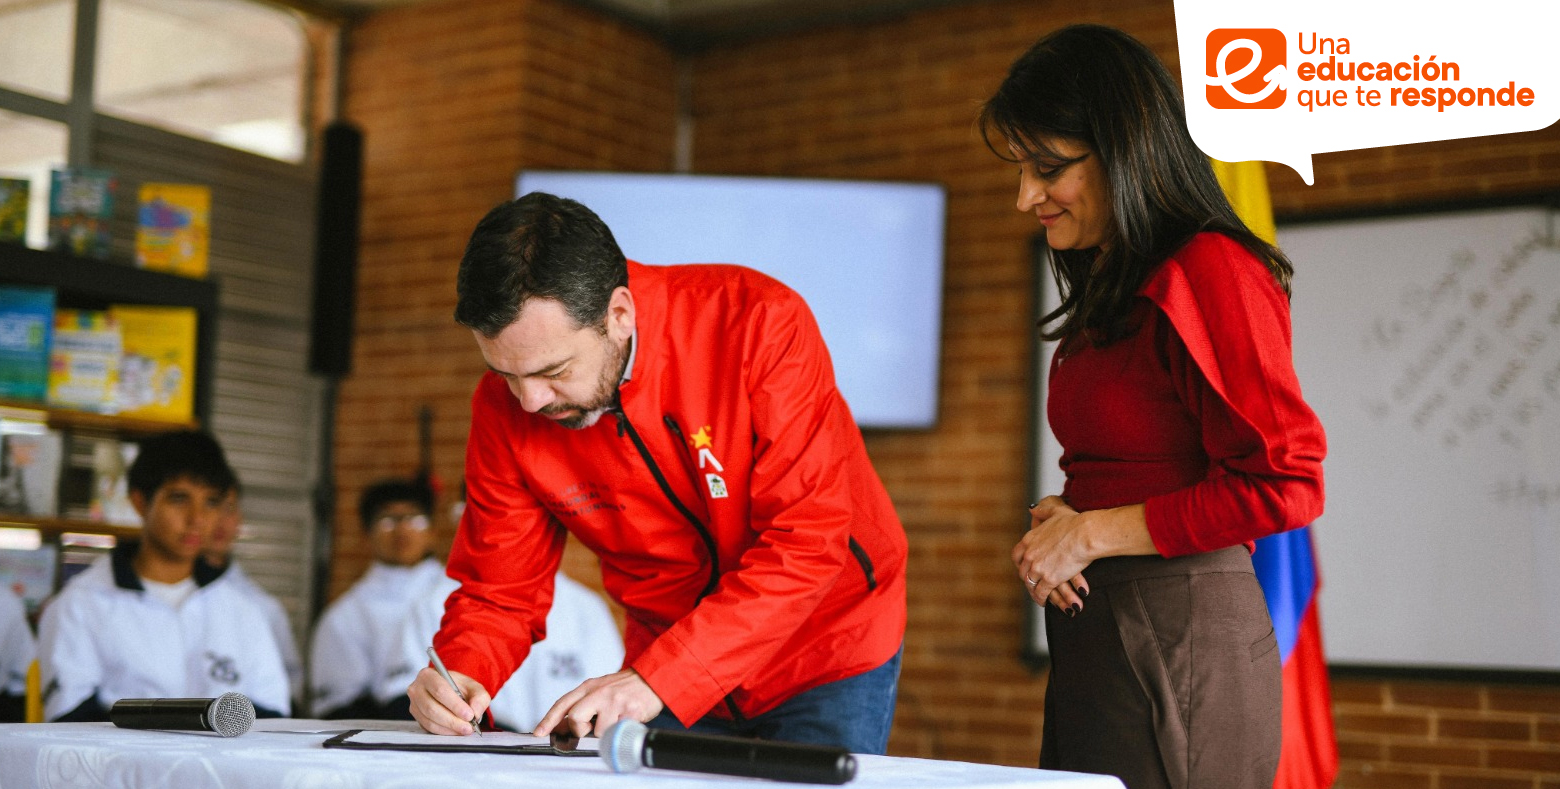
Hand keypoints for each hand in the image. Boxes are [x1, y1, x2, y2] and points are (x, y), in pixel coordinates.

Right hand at [408, 666, 490, 734]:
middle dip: (452, 720)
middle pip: (432, 708)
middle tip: (468, 727)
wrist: (450, 691)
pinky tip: (456, 730)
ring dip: (449, 728)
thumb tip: (476, 712)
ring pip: (430, 720)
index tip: (469, 715)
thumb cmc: (460, 687)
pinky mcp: (417, 717)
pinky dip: (444, 732)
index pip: (440, 690)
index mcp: (429, 675)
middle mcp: (417, 689)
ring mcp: (414, 704)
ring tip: (465, 729)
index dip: (455, 705)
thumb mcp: (474, 687)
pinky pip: (429, 728)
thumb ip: (479, 698)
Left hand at [532, 669, 664, 738]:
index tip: (539, 732)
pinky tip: (627, 719)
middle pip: (575, 718)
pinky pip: (618, 732)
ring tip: (617, 719)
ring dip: (607, 731)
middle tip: (592, 727)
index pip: (563, 703)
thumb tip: (561, 725)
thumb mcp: (600, 689)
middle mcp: (600, 692)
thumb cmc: (624, 687)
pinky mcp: (630, 710)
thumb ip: (582, 704)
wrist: (652, 678)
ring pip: (599, 731)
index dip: (549, 719)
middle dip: (581, 729)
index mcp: (589, 686)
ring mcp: (615, 701)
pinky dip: (621, 731)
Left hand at [1013, 496, 1092, 613]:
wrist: (1085, 534)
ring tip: (1039, 596)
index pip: (1017, 555)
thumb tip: (1033, 508)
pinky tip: (1044, 602)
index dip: (1020, 563)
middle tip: (1034, 583)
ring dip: (1034, 591)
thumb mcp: (1054, 511)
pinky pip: (1041, 593)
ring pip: (1030, 584)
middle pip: (1022, 572)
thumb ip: (1042, 510)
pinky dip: (1041, 599)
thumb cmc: (1075, 522)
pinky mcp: (1049, 579)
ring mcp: (1038, 568)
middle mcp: (1030, 555)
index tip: (1025, 568)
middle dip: (1027, 578)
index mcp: (1029, 539)